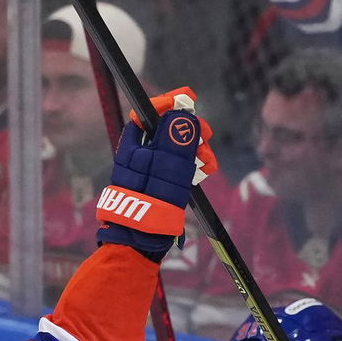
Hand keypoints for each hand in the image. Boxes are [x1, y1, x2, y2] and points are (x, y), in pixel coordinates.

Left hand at [97, 86, 217, 260]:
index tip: (188, 99)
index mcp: (133, 146)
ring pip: (175, 149)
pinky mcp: (158, 184)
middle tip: (207, 138)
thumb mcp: (168, 165)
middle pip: (166, 130)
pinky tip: (204, 171)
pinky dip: (191, 165)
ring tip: (208, 163)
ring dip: (195, 150)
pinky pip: (177, 166)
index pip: (148, 113)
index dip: (168, 105)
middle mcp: (138, 155)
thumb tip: (182, 114)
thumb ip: (176, 137)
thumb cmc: (151, 202)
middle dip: (190, 132)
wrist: (141, 241)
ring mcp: (148, 170)